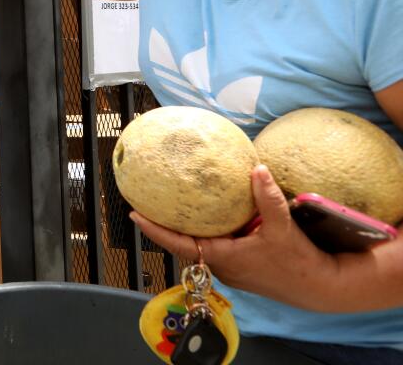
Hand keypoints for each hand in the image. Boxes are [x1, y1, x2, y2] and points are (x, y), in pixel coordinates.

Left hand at [133, 165, 337, 310]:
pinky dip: (206, 231)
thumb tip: (256, 168)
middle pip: (183, 244)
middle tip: (144, 203)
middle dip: (163, 225)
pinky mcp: (240, 266)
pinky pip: (215, 245)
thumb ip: (268, 198)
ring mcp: (230, 268)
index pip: (179, 243)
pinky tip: (209, 213)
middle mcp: (221, 265)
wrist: (320, 288)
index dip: (154, 229)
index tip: (134, 214)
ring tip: (168, 204)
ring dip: (185, 228)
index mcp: (223, 257)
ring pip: (199, 245)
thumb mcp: (283, 228)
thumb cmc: (299, 262)